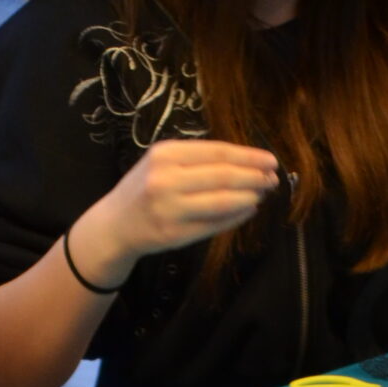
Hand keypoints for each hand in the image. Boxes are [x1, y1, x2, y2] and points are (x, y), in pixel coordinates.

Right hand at [83, 139, 281, 275]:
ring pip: (222, 201)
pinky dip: (236, 217)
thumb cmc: (145, 188)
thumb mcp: (162, 162)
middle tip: (273, 179)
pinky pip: (215, 224)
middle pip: (223, 176)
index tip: (270, 160)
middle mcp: (166, 179)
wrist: (115, 224)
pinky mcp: (176, 234)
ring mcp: (170, 208)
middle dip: (254, 177)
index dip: (248, 156)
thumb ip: (197, 159)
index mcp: (165, 154)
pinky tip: (249, 210)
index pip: (217, 152)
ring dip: (249, 197)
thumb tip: (246, 162)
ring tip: (263, 194)